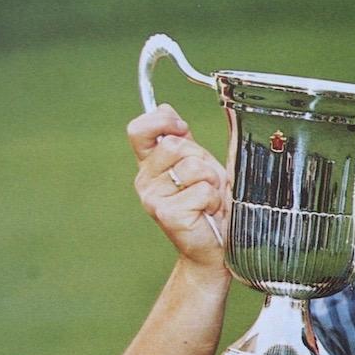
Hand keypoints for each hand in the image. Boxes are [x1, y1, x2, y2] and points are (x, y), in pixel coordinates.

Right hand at [127, 104, 229, 271]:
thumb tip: (165, 109)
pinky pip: (203, 190)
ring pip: (193, 167)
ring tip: (209, 198)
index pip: (139, 130)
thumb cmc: (209, 205)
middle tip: (207, 181)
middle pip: (175, 146)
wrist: (215, 245)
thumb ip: (183, 140)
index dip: (161, 121)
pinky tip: (208, 212)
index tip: (181, 128)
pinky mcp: (167, 214)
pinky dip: (214, 200)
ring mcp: (153, 198)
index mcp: (150, 164)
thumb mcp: (199, 164)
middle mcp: (146, 180)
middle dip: (201, 159)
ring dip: (212, 182)